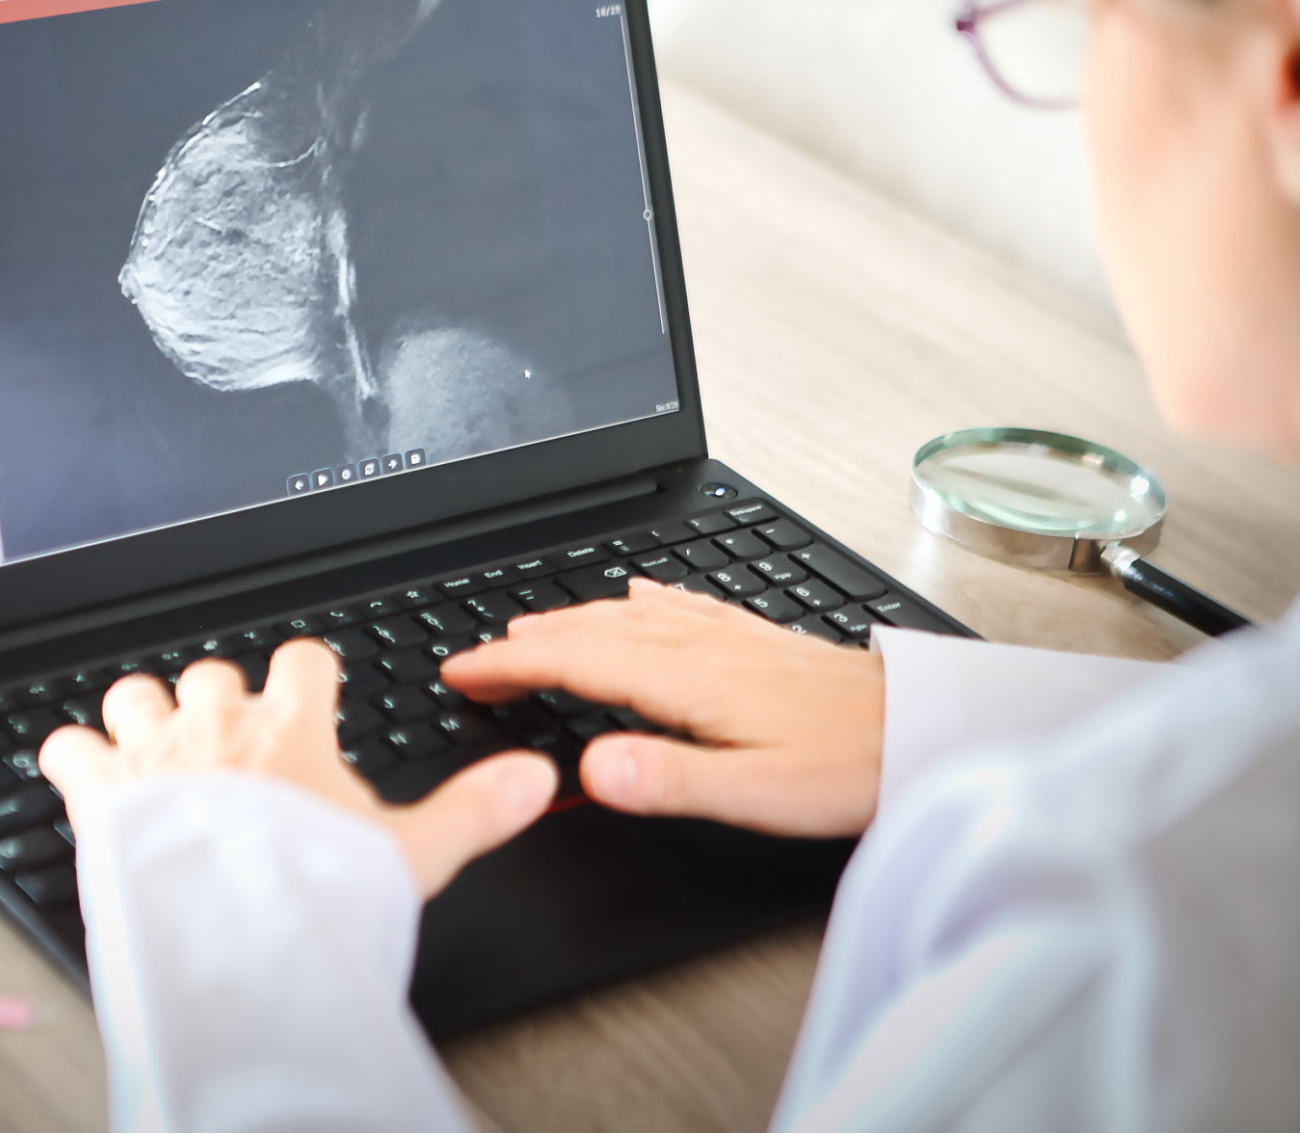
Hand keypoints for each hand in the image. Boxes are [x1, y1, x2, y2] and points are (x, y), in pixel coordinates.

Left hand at [39, 639, 559, 896]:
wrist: (234, 932)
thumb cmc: (317, 893)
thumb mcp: (413, 855)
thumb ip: (472, 810)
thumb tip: (534, 780)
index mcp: (292, 727)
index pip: (302, 660)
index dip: (304, 678)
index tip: (308, 698)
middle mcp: (220, 722)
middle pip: (213, 673)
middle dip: (219, 701)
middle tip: (231, 745)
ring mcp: (155, 750)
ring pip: (137, 693)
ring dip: (143, 715)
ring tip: (157, 748)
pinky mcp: (99, 789)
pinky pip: (67, 746)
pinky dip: (72, 758)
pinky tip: (85, 775)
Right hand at [440, 581, 884, 836]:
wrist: (925, 728)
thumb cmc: (849, 768)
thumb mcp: (755, 794)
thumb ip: (666, 781)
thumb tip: (587, 769)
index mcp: (687, 680)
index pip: (575, 662)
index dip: (511, 666)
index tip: (463, 672)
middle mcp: (700, 646)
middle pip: (590, 630)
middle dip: (524, 642)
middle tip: (475, 662)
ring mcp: (728, 635)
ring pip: (627, 613)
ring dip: (568, 620)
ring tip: (528, 630)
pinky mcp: (754, 638)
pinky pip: (677, 604)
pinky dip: (637, 600)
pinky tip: (633, 593)